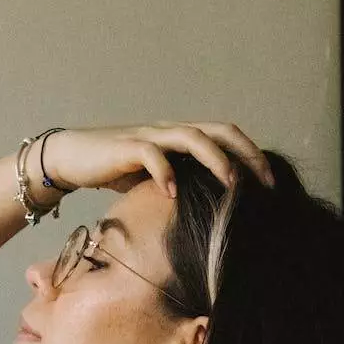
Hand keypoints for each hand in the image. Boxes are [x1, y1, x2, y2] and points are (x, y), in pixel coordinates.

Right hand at [36, 123, 274, 198]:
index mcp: (182, 137)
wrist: (72, 158)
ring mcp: (149, 135)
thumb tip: (213, 212)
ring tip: (231, 186)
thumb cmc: (116, 171)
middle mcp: (170, 131)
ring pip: (191, 137)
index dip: (252, 155)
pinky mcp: (125, 147)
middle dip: (246, 155)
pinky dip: (165, 172)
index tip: (271, 184)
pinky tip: (173, 195)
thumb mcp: (157, 181)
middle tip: (265, 184)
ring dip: (215, 161)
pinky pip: (150, 153)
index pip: (227, 137)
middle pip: (219, 131)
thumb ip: (184, 185)